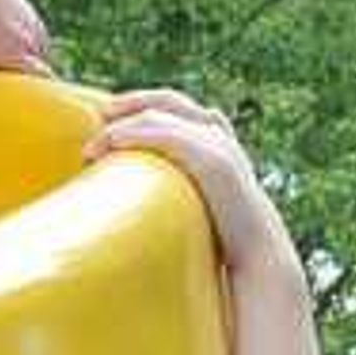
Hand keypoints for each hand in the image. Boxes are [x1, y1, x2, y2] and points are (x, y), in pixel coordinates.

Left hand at [85, 87, 289, 269]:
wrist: (259, 254)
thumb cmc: (227, 238)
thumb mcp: (203, 203)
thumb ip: (183, 190)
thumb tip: (150, 204)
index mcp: (219, 141)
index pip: (180, 108)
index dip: (146, 105)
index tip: (114, 118)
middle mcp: (220, 135)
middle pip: (170, 100)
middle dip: (132, 102)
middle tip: (100, 115)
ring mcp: (217, 144)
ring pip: (162, 114)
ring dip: (125, 122)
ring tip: (96, 142)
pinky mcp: (211, 160)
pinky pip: (165, 135)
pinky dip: (134, 134)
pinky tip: (111, 142)